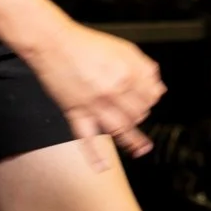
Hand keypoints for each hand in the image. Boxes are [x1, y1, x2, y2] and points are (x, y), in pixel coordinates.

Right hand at [33, 22, 165, 156]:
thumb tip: (158, 87)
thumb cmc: (84, 44)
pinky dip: (94, 155)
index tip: (148, 100)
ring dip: (132, 139)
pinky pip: (85, 138)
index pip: (151, 96)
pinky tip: (102, 166)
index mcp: (127, 73)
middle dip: (140, 116)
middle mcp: (113, 90)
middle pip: (138, 114)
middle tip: (136, 115)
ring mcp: (94, 104)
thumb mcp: (123, 48)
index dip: (151, 99)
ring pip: (120, 129)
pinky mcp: (75, 112)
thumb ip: (144, 67)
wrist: (52, 43)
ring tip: (140, 148)